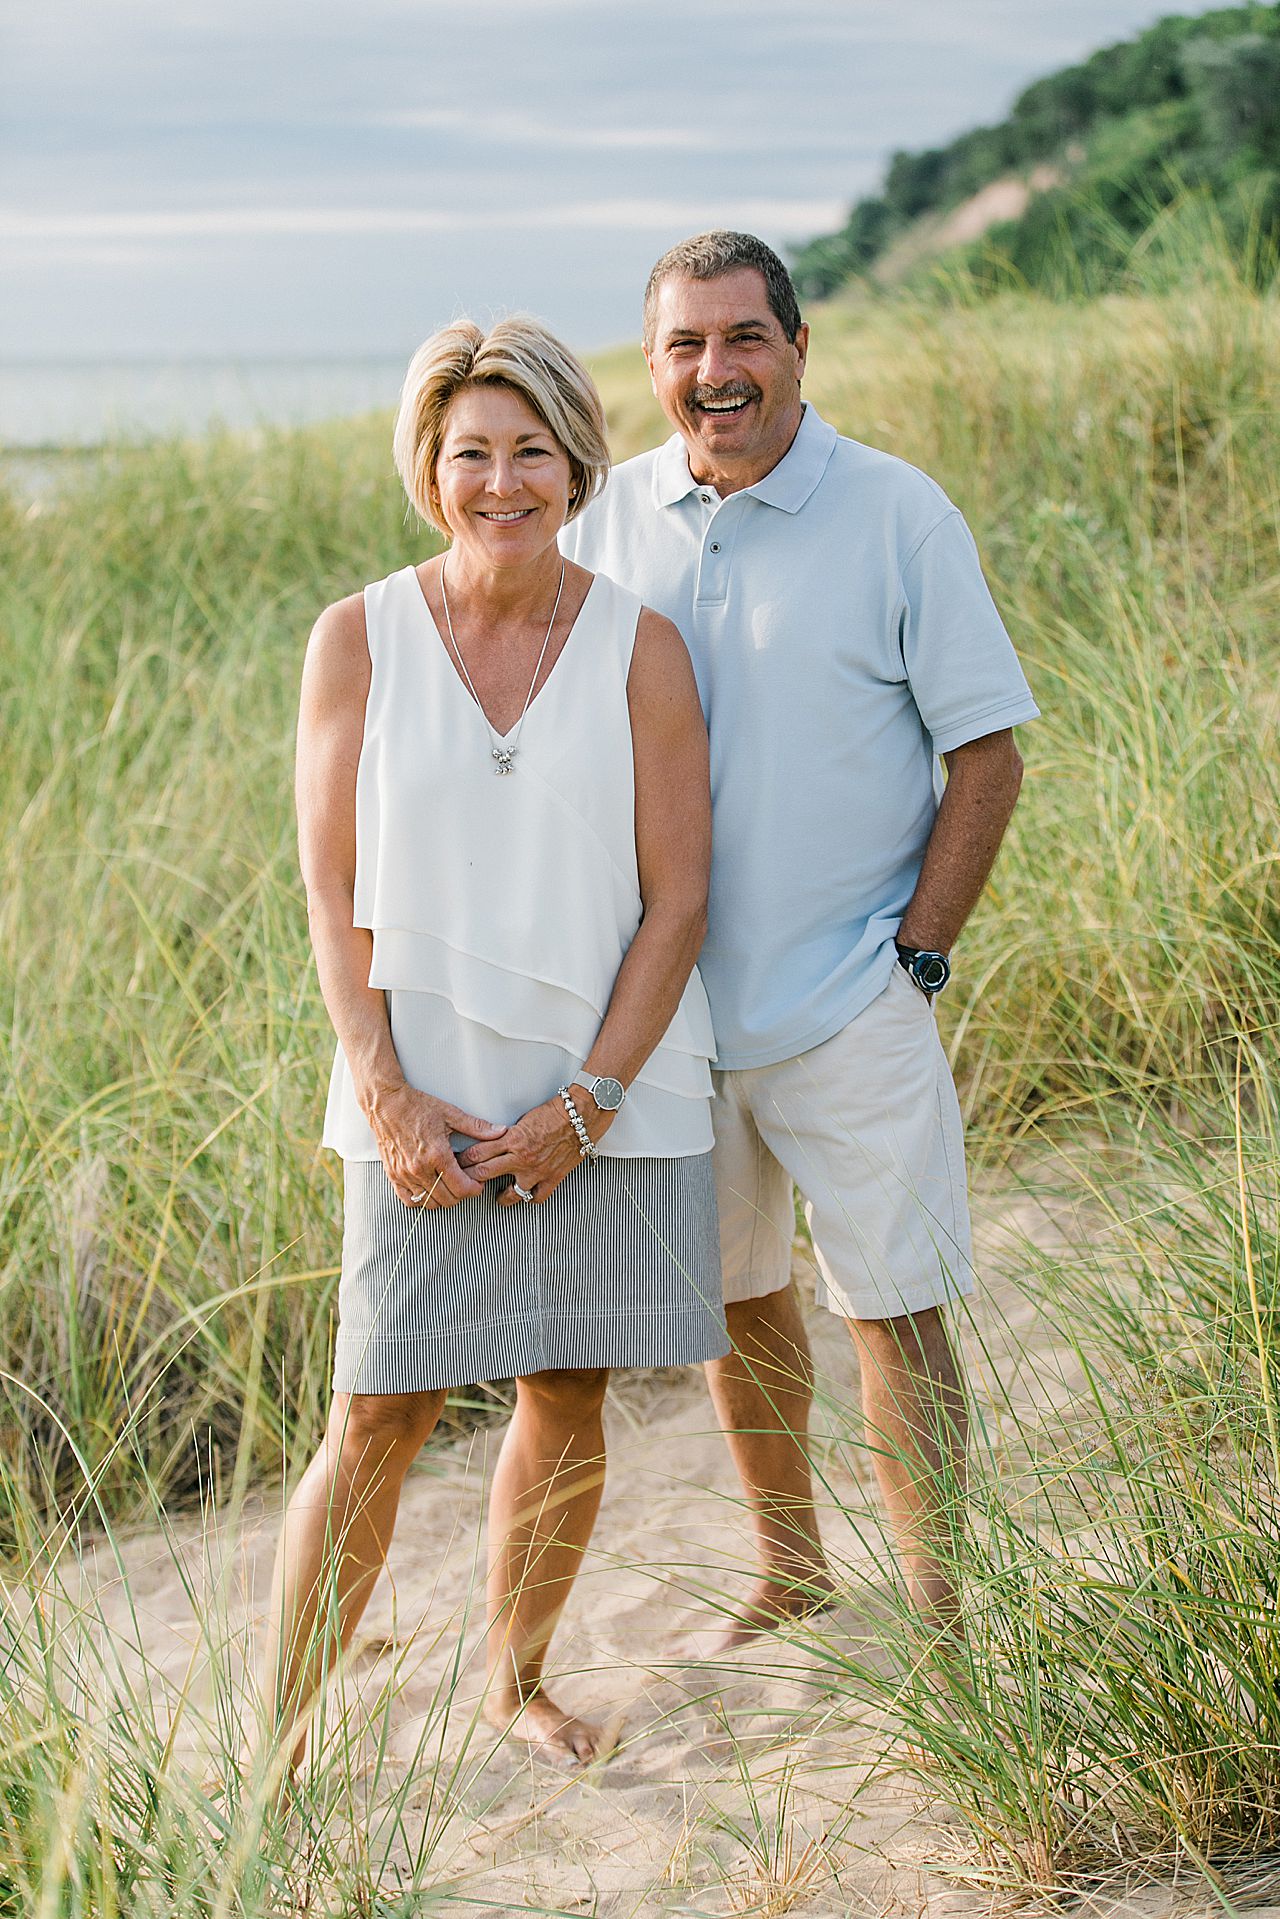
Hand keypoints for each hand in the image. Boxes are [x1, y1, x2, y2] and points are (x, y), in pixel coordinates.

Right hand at [362, 1082, 506, 1208]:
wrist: (386, 1103)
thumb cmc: (416, 1106)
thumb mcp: (450, 1114)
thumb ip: (477, 1127)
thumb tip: (500, 1132)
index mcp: (437, 1154)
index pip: (461, 1188)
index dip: (474, 1190)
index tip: (477, 1185)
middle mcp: (419, 1168)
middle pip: (447, 1199)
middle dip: (460, 1195)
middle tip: (464, 1183)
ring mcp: (404, 1174)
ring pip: (429, 1203)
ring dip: (442, 1198)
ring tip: (448, 1185)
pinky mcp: (393, 1175)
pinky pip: (409, 1200)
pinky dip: (421, 1200)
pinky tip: (428, 1189)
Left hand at [458, 1093, 615, 1202]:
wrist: (581, 1116)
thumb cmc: (555, 1113)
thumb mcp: (523, 1118)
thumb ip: (508, 1134)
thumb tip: (495, 1141)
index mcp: (512, 1138)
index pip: (478, 1153)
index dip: (464, 1160)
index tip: (458, 1164)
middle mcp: (521, 1157)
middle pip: (485, 1173)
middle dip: (470, 1179)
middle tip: (464, 1182)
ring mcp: (536, 1170)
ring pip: (510, 1193)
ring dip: (500, 1197)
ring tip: (496, 1196)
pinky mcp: (552, 1178)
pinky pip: (537, 1197)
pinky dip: (530, 1198)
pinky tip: (526, 1195)